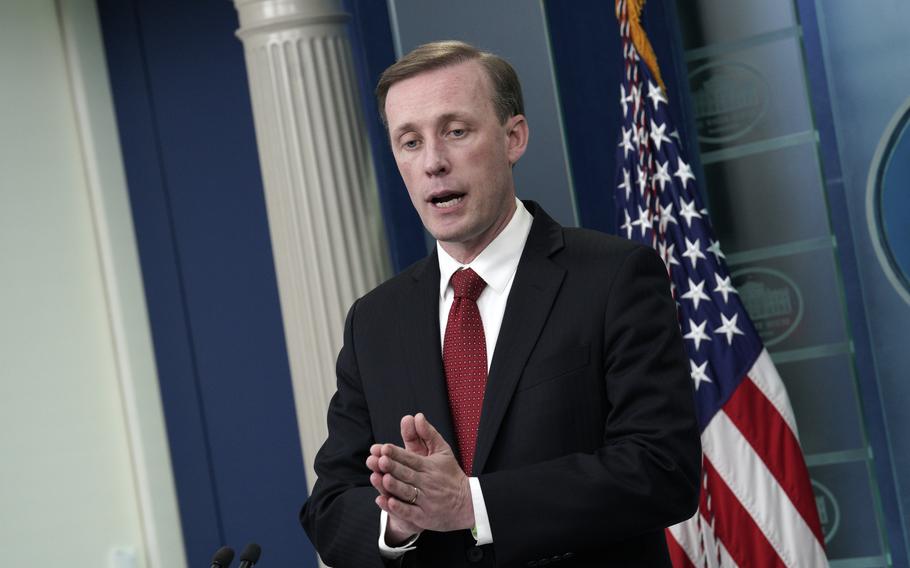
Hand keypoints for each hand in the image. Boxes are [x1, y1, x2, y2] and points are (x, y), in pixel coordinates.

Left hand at [371, 413, 473, 532]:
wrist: (468, 504)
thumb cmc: (451, 475)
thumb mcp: (443, 451)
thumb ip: (428, 434)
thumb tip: (417, 416)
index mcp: (430, 467)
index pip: (411, 459)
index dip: (397, 454)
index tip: (384, 448)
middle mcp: (428, 483)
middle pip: (407, 474)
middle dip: (393, 467)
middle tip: (378, 460)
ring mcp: (426, 501)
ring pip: (408, 492)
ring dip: (395, 486)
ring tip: (383, 478)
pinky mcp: (424, 517)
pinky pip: (410, 512)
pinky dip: (398, 507)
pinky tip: (386, 501)